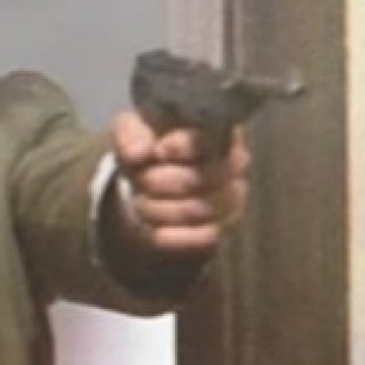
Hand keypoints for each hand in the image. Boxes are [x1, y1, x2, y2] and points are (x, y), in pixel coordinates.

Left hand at [109, 111, 250, 256]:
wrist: (152, 172)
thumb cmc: (149, 142)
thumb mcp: (132, 129)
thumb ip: (130, 134)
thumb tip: (138, 153)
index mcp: (215, 128)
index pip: (212, 139)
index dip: (185, 146)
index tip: (159, 150)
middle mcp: (234, 161)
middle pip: (201, 178)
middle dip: (160, 182)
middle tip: (140, 178)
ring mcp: (232, 195)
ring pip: (201, 209)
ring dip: (161, 209)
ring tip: (141, 201)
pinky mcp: (224, 225)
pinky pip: (206, 236)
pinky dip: (176, 236)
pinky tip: (156, 231)